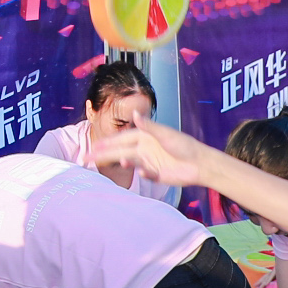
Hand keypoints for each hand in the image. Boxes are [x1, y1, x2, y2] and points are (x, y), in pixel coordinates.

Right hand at [86, 119, 210, 188]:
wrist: (201, 164)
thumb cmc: (184, 145)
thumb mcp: (165, 133)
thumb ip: (149, 126)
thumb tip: (135, 113)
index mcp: (143, 137)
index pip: (120, 140)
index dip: (106, 143)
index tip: (92, 146)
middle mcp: (143, 149)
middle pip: (119, 152)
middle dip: (103, 155)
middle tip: (85, 159)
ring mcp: (148, 162)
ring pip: (129, 162)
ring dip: (120, 162)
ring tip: (109, 164)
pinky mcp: (155, 174)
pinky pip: (145, 173)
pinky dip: (142, 173)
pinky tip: (140, 172)